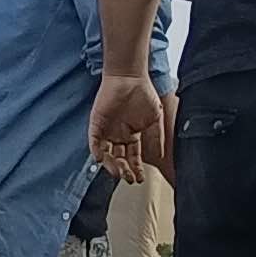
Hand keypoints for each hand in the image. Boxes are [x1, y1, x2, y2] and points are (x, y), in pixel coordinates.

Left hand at [91, 69, 170, 183]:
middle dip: (124, 170)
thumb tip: (161, 155)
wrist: (131, 78)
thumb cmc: (144, 94)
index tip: (139, 178)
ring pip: (106, 153)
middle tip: (129, 178)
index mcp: (132, 134)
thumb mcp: (155, 120)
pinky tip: (102, 160)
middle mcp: (118, 135)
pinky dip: (97, 151)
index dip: (136, 168)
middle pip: (119, 158)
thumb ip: (157, 138)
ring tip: (119, 173)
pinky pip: (94, 141)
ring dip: (111, 165)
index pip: (133, 156)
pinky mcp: (96, 123)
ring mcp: (106, 130)